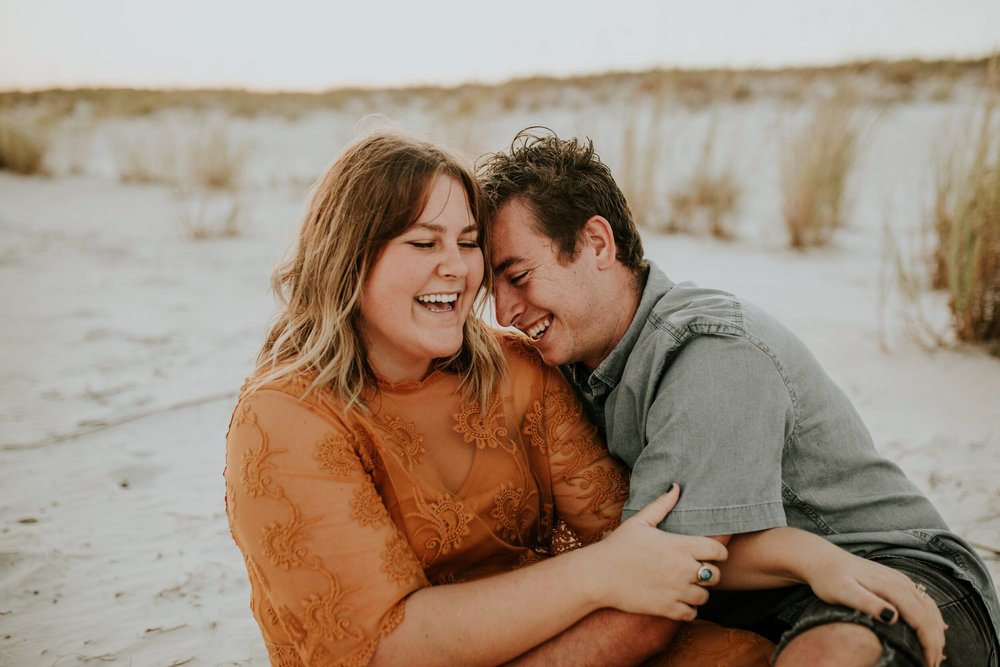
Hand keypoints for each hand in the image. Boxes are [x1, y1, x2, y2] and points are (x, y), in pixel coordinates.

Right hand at [589, 485, 727, 620]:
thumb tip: (676, 487)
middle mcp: (682, 569)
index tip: (710, 554)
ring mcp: (675, 591)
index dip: (719, 552)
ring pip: (705, 596)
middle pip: (716, 575)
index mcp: (679, 546)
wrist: (598, 575)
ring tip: (686, 586)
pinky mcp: (667, 609)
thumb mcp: (640, 521)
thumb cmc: (618, 546)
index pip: (718, 551)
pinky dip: (688, 609)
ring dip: (698, 592)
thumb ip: (662, 504)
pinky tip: (678, 600)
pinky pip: (691, 614)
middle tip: (696, 570)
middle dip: (710, 572)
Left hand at [803, 551, 944, 666]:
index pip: (921, 618)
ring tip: (934, 655)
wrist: (821, 559)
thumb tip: (892, 616)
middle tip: (932, 665)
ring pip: (929, 607)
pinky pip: (923, 600)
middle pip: (929, 614)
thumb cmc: (828, 577)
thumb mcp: (842, 591)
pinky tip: (934, 630)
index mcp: (891, 586)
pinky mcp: (896, 580)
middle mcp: (900, 581)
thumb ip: (867, 603)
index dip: (928, 643)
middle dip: (935, 642)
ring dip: (936, 631)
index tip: (928, 664)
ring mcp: (900, 579)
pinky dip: (932, 618)